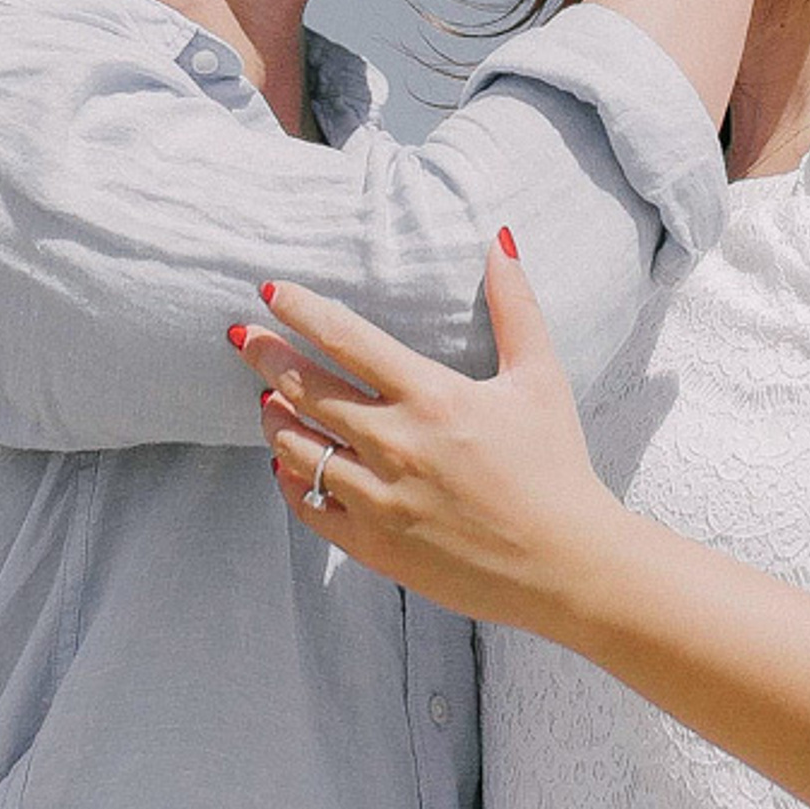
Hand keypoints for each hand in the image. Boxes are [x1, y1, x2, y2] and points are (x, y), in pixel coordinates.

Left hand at [234, 237, 623, 636]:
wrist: (565, 566)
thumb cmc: (555, 466)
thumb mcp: (541, 376)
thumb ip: (515, 305)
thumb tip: (499, 243)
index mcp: (432, 397)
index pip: (346, 339)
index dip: (301, 311)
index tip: (271, 292)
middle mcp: (396, 444)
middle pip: (307, 389)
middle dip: (267, 356)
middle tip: (244, 338)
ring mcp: (379, 499)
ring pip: (299, 448)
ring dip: (276, 417)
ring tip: (267, 398)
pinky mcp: (375, 546)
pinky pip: (311, 507)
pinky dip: (291, 480)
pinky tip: (287, 463)